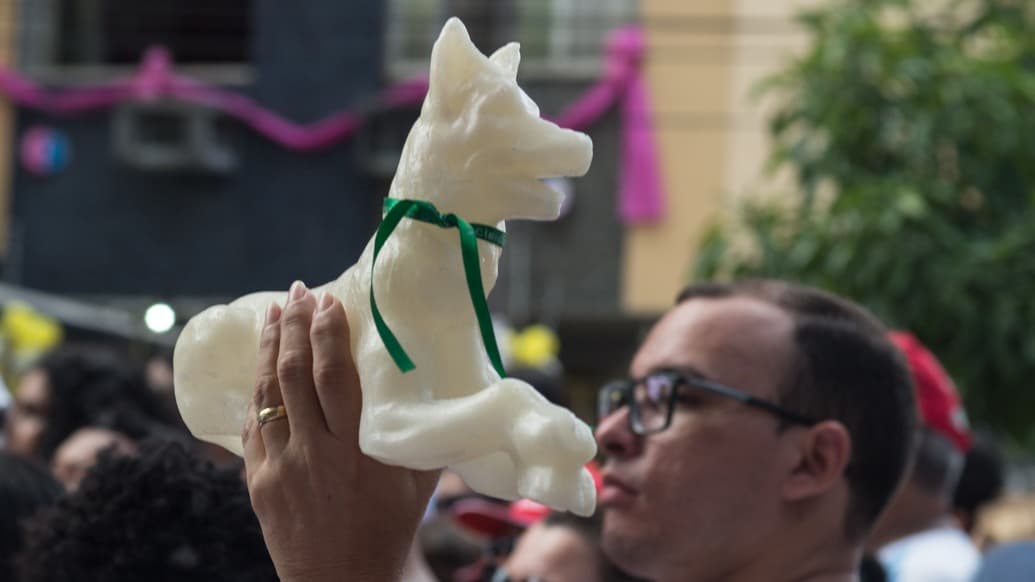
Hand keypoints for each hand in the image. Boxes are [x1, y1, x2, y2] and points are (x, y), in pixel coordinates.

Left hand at [243, 282, 439, 581]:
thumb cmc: (390, 529)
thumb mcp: (418, 481)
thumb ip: (419, 432)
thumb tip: (437, 384)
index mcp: (357, 449)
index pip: (335, 374)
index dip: (328, 332)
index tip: (327, 300)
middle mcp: (315, 452)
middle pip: (295, 374)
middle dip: (294, 326)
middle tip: (297, 292)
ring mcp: (280, 467)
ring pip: (267, 394)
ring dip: (268, 348)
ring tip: (274, 314)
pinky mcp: (257, 482)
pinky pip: (253, 426)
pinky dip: (258, 391)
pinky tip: (263, 368)